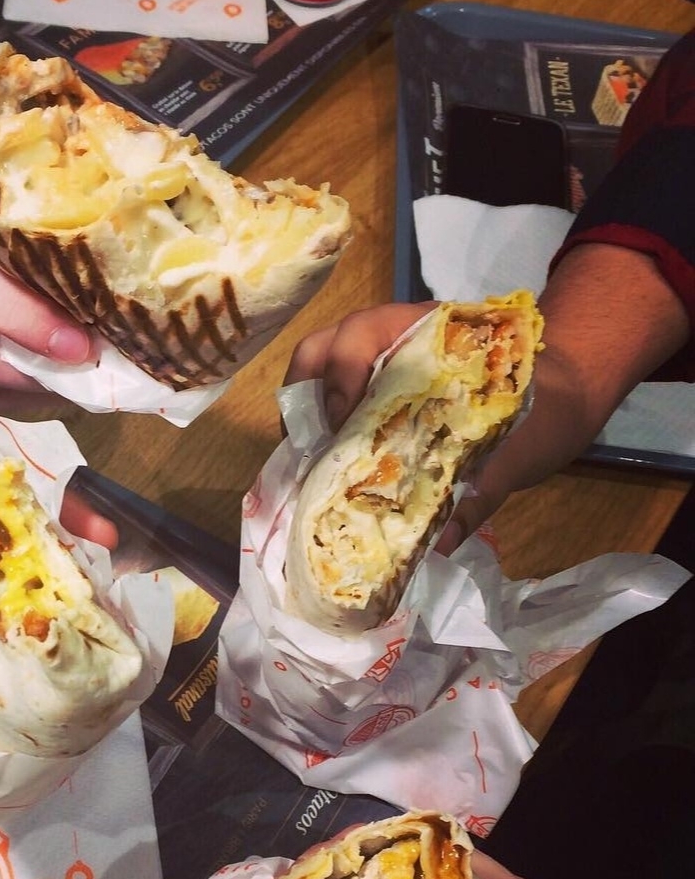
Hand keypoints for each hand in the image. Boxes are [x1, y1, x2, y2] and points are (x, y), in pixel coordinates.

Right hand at [288, 244, 689, 551]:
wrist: (572, 394)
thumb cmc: (547, 408)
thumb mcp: (523, 446)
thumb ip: (486, 488)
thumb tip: (438, 542)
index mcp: (429, 336)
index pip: (359, 337)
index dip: (340, 381)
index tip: (343, 431)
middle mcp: (395, 340)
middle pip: (322, 350)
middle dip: (306, 400)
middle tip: (314, 454)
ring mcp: (384, 364)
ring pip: (322, 372)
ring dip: (311, 418)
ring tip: (317, 466)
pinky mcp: (384, 393)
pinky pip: (339, 399)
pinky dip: (327, 432)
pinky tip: (336, 472)